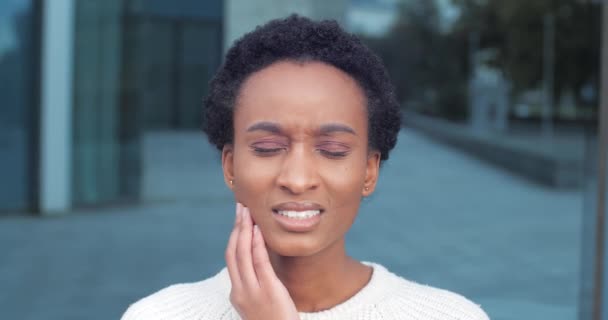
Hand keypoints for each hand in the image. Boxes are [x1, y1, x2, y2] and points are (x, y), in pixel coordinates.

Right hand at [225, 203, 299, 319]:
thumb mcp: (261, 304)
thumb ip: (258, 285)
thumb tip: (261, 265)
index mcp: (236, 294)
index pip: (231, 258)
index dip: (234, 236)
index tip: (239, 218)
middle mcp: (240, 291)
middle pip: (233, 252)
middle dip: (236, 227)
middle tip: (240, 207)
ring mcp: (252, 292)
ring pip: (242, 254)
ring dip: (245, 229)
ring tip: (248, 211)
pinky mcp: (268, 291)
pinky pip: (259, 262)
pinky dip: (256, 244)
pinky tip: (258, 229)